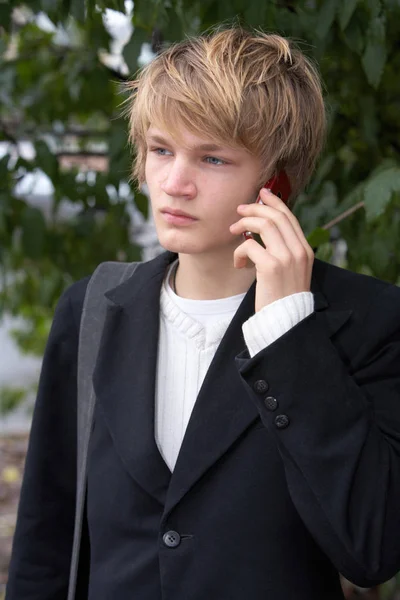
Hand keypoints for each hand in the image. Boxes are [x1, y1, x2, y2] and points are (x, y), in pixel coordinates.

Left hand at [229, 188, 313, 311]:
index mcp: (306, 251)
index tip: (261, 194)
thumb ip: (282, 252)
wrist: (285, 323)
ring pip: (264, 225)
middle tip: (239, 210)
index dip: (274, 203)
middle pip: (276, 216)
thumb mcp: (289, 272)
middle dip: (255, 209)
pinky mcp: (271, 267)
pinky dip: (239, 252)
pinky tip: (238, 264)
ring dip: (244, 224)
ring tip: (233, 231)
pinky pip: (249, 246)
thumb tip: (260, 234)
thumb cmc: (283, 299)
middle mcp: (299, 251)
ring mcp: (287, 258)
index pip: (290, 218)